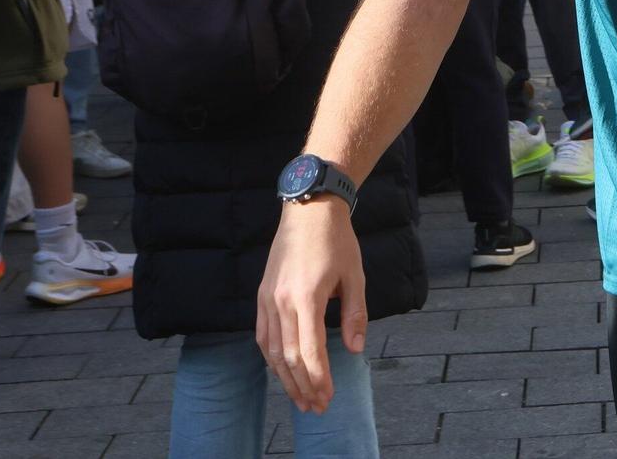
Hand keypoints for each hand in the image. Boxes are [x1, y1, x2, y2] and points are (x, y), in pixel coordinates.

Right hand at [257, 197, 366, 413]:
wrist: (308, 210)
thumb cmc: (336, 241)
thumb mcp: (355, 275)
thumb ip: (355, 313)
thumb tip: (354, 349)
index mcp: (306, 297)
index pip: (308, 350)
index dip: (318, 378)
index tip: (328, 398)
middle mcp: (281, 302)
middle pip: (287, 357)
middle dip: (302, 386)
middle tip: (316, 407)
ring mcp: (267, 299)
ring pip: (271, 351)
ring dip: (285, 378)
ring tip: (300, 398)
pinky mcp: (261, 295)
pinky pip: (262, 335)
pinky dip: (271, 358)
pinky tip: (282, 371)